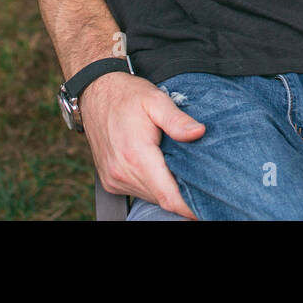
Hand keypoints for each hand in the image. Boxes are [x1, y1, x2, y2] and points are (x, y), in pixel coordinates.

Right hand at [80, 72, 205, 219]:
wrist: (96, 93)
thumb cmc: (127, 95)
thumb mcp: (156, 100)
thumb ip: (177, 120)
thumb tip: (199, 132)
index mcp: (136, 156)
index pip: (167, 195)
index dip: (188, 207)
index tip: (205, 209)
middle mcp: (122, 173)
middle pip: (161, 198)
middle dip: (184, 197)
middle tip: (206, 187)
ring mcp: (114, 179)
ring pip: (150, 197)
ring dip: (169, 192)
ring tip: (188, 177)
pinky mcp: (111, 180)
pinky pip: (138, 191)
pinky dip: (154, 187)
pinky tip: (166, 172)